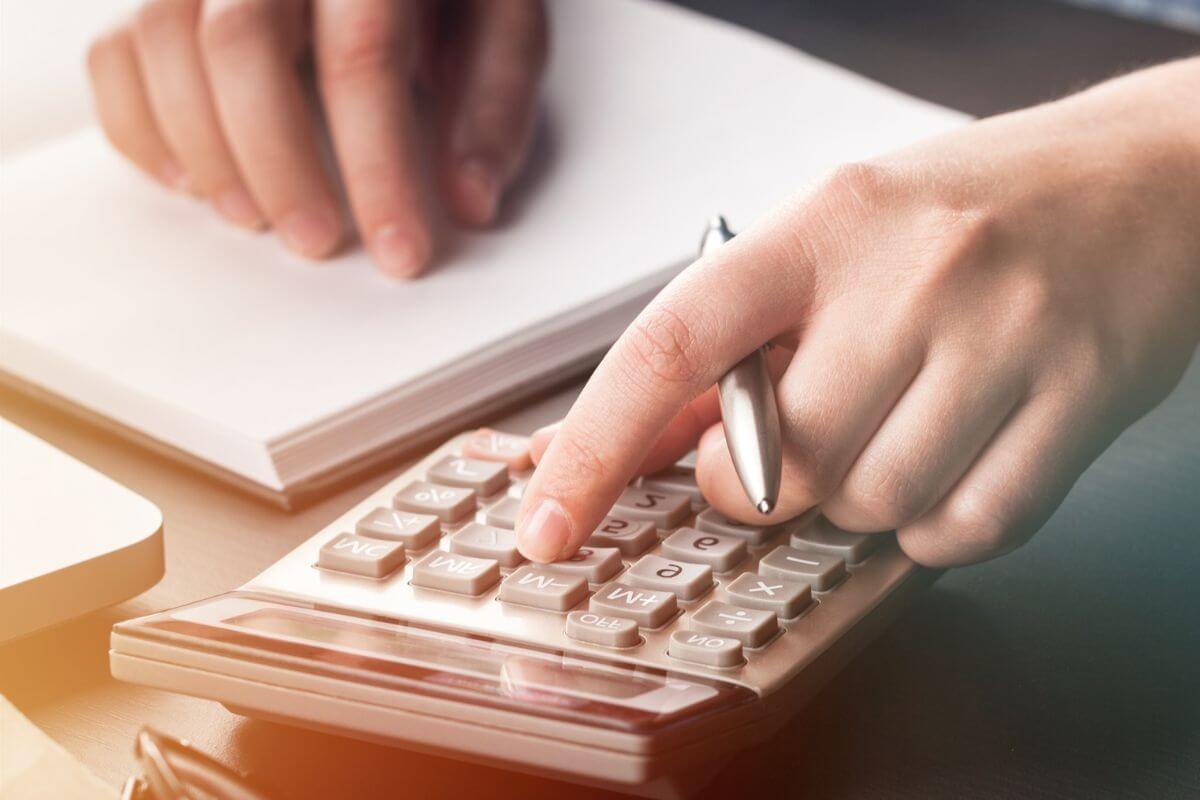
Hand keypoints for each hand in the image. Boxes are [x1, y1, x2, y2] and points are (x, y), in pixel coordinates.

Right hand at [87, 0, 546, 276]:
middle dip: (277, 161)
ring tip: (253, 219)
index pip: (362, 57)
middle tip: (316, 242)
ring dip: (204, 148)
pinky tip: (191, 182)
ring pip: (164, 40)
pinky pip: (117, 53)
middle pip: (240, 42)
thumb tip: (470, 203)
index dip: (379, 167)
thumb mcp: (501, 19)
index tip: (400, 252)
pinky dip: (140, 127)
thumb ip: (494, 101)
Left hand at [515, 59, 1199, 566]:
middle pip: (774, 466)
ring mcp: (1001, 335)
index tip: (547, 520)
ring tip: (900, 428)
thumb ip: (733, 344)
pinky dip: (941, 525)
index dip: (593, 444)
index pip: (671, 343)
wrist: (1150, 178)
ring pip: (869, 507)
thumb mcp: (839, 241)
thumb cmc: (972, 212)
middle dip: (763, 487)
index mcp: (822, 226)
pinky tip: (957, 458)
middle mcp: (908, 273)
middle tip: (801, 440)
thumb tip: (632, 437)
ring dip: (862, 502)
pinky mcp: (1080, 395)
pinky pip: (965, 530)